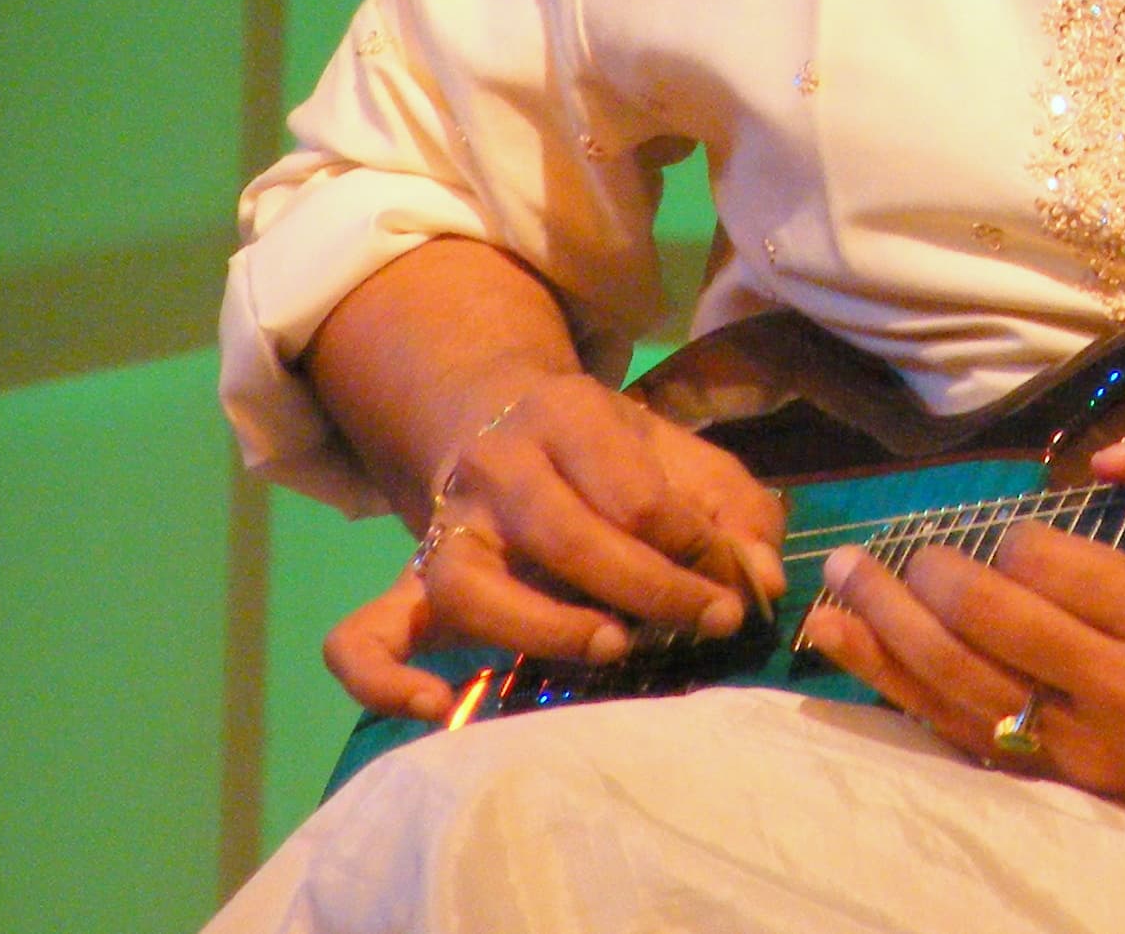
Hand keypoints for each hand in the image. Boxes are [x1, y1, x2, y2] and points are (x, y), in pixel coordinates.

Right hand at [299, 240, 787, 717]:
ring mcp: (442, 528)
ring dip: (543, 629)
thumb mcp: (680, 456)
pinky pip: (362, 637)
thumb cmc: (608, 456)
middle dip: (645, 589)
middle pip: (563, 534)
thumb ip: (734, 511)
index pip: (634, 492)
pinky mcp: (404, 585)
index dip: (695, 548)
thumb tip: (762, 581)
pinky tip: (440, 710)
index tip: (734, 588)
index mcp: (568, 415)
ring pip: (468, 587)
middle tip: (703, 623)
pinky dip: (384, 681)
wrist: (497, 417)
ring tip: (611, 649)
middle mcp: (494, 466)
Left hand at [797, 401, 1124, 861]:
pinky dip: (897, 689)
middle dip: (921, 583)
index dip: (1009, 540)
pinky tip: (846, 650)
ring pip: (961, 687)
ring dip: (885, 633)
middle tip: (878, 550)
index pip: (1054, 567)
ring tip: (836, 584)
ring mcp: (1089, 750)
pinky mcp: (1063, 786)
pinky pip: (964, 734)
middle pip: (991, 629)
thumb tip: (1102, 456)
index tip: (1001, 528)